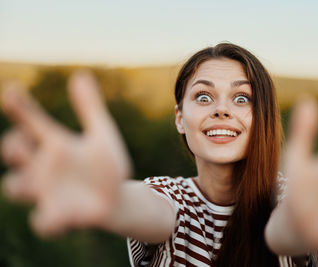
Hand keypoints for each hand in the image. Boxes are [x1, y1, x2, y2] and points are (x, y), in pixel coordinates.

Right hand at [1, 71, 131, 235]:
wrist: (118, 198)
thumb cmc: (107, 166)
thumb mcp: (102, 134)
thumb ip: (91, 107)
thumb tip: (81, 74)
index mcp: (55, 144)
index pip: (31, 121)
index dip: (19, 106)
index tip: (12, 91)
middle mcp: (45, 167)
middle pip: (14, 154)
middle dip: (13, 147)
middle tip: (23, 142)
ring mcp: (49, 192)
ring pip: (16, 188)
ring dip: (18, 183)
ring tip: (34, 180)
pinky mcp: (60, 215)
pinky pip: (42, 222)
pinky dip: (44, 221)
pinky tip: (53, 216)